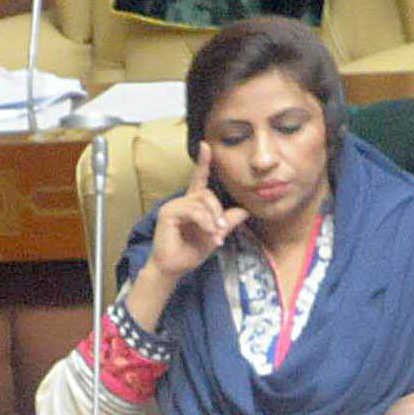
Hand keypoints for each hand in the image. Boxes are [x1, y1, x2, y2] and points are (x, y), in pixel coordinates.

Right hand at [142, 159, 247, 283]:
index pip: (199, 179)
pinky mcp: (168, 213)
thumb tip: (245, 210)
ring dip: (212, 220)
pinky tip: (209, 234)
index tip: (206, 146)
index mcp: (192, 204)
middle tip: (222, 231)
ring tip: (216, 237)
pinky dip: (204, 222)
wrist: (173, 269)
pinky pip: (192, 211)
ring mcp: (173, 206)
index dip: (203, 163)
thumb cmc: (190, 252)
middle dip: (218, 212)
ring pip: (201, 202)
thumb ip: (228, 222)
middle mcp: (182, 201)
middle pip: (206, 194)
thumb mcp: (215, 235)